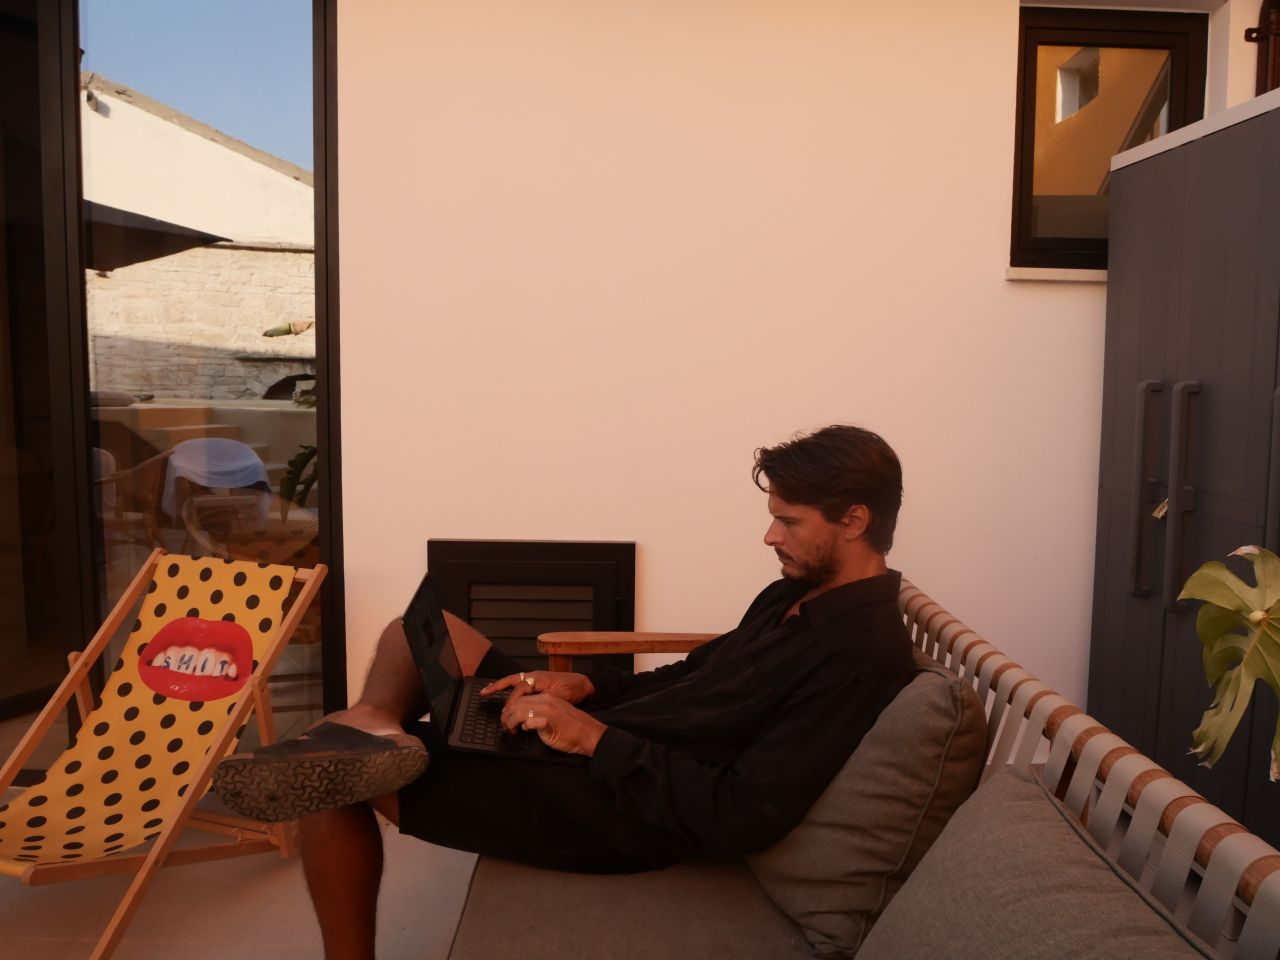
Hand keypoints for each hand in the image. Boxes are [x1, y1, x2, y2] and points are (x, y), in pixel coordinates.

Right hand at [480, 670, 594, 708]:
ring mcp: (534, 677)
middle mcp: (534, 675)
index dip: (512, 701)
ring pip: (513, 680)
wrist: (583, 684)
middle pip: (511, 680)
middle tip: (483, 693)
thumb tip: (531, 707)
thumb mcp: (560, 697)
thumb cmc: (573, 690)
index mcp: (539, 678)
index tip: (506, 713)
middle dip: (496, 686)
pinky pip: (519, 682)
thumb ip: (545, 700)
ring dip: (500, 685)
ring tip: (487, 691)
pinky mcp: (536, 681)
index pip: (520, 689)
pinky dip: (508, 686)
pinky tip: (502, 691)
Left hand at [500, 693, 606, 755]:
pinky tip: (525, 730)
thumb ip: (540, 713)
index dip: (510, 708)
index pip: (522, 698)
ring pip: (520, 711)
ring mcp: (547, 710)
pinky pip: (530, 721)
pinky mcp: (548, 721)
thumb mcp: (554, 714)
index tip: (506, 717)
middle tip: (504, 726)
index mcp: (547, 698)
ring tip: (510, 730)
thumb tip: (525, 720)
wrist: (588, 733)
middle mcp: (546, 701)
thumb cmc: (572, 728)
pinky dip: (524, 726)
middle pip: (517, 703)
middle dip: (506, 715)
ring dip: (511, 722)